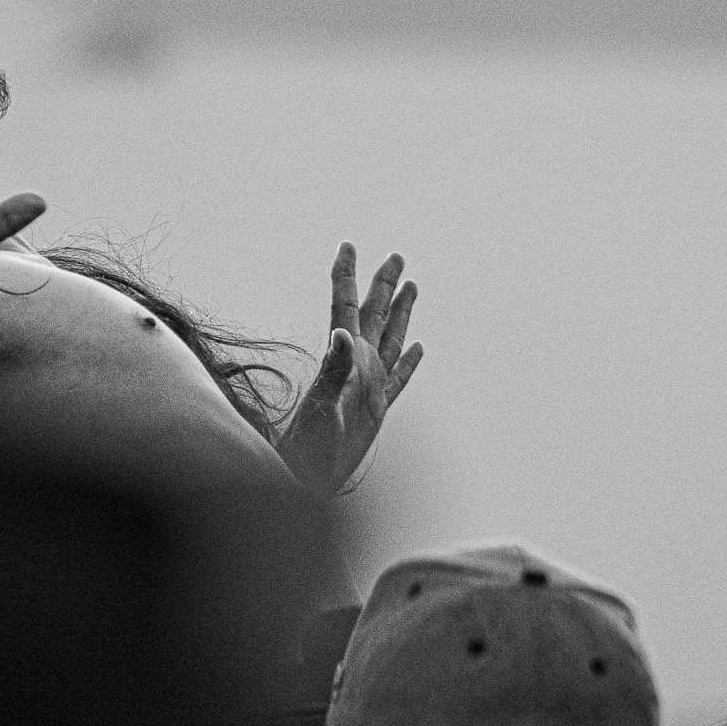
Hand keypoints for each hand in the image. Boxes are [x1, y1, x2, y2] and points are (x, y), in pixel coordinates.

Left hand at [274, 243, 421, 496]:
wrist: (308, 479)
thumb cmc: (309, 448)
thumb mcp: (323, 407)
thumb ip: (334, 370)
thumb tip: (342, 333)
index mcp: (342, 358)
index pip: (344, 306)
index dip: (347, 276)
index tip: (348, 246)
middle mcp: (356, 365)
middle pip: (373, 314)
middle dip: (383, 285)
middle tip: (396, 256)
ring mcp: (369, 386)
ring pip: (390, 339)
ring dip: (400, 313)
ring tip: (412, 287)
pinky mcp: (378, 409)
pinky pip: (400, 378)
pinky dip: (410, 362)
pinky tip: (418, 348)